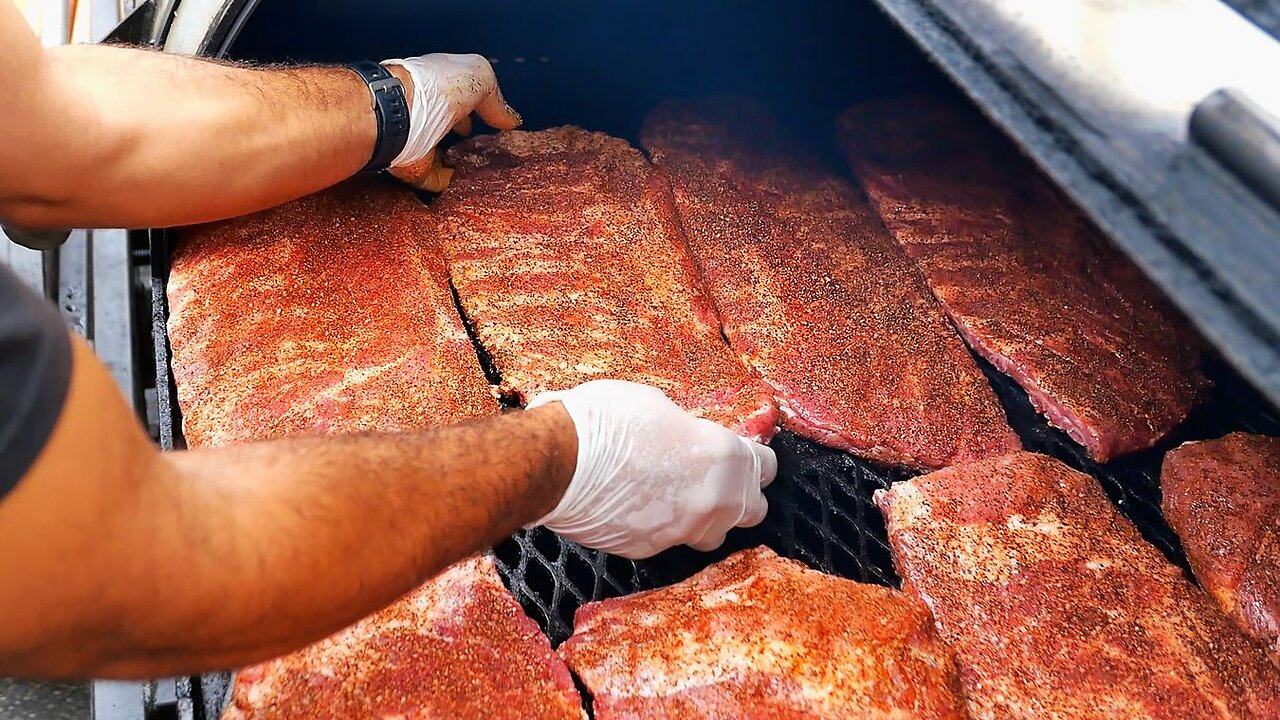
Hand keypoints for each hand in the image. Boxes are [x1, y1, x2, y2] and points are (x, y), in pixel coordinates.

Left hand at [380, 54, 520, 191]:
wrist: (395, 116)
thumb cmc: (432, 88)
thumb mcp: (477, 77)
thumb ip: (495, 97)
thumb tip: (510, 119)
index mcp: (438, 82)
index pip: (458, 91)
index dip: (476, 101)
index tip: (492, 116)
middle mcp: (425, 109)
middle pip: (447, 122)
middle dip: (464, 131)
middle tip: (485, 142)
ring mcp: (417, 139)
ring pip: (440, 151)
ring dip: (456, 158)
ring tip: (479, 166)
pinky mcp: (412, 167)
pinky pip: (432, 178)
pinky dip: (446, 182)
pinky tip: (461, 184)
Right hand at [527, 380, 776, 559]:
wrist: (557, 463)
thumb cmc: (606, 423)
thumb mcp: (659, 407)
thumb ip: (688, 432)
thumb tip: (687, 440)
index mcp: (724, 458)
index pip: (765, 467)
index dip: (754, 458)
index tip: (744, 453)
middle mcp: (713, 502)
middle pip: (752, 510)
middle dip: (739, 495)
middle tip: (715, 476)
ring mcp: (681, 532)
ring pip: (712, 533)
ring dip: (704, 517)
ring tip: (677, 494)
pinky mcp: (649, 549)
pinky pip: (669, 539)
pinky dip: (661, 525)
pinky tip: (639, 504)